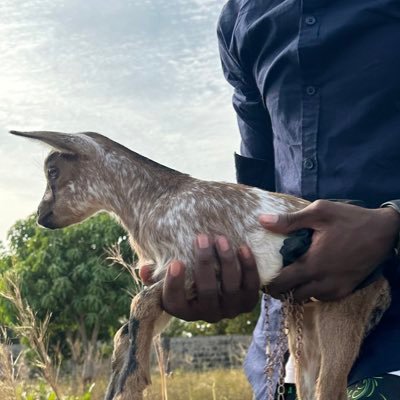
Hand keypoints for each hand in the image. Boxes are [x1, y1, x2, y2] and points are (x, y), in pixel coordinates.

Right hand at [160, 234, 259, 321]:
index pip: (175, 303)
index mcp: (185, 310)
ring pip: (230, 289)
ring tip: (221, 238)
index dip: (174, 285)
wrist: (220, 283)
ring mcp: (230, 310)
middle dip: (204, 263)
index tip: (175, 262)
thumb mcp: (170, 276)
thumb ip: (156, 273)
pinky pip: (251, 286)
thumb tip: (143, 270)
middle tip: (201, 237)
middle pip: (206, 292)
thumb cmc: (188, 275)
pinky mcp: (248, 302)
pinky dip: (248, 267)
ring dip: (227, 261)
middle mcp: (207, 314)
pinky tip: (243, 247)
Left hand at [260, 200, 399, 301]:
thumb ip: (289, 220)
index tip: (262, 274)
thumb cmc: (350, 220)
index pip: (281, 283)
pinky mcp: (345, 290)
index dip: (268, 282)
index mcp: (312, 264)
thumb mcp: (319, 212)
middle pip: (291, 295)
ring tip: (290, 274)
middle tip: (273, 275)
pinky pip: (321, 297)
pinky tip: (309, 275)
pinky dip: (312, 291)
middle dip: (279, 289)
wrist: (385, 232)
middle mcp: (323, 282)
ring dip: (295, 290)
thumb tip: (262, 221)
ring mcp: (335, 288)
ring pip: (306, 298)